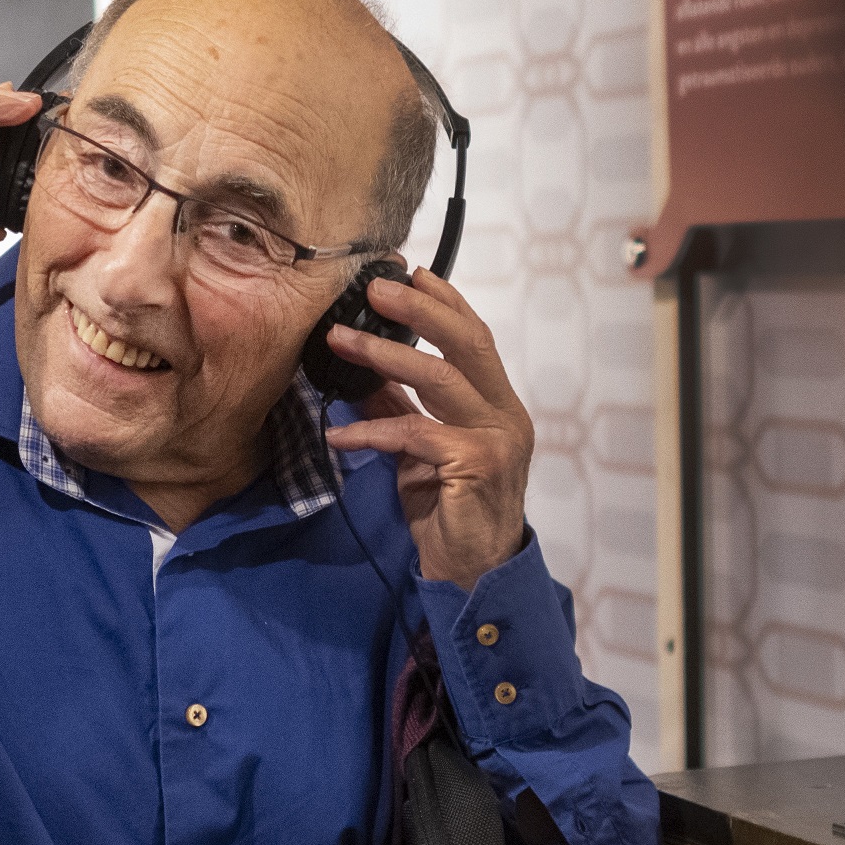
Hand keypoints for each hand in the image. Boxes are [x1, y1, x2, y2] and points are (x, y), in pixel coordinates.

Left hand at [319, 270, 536, 587]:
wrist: (472, 573)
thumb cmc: (448, 511)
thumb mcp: (419, 452)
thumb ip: (400, 410)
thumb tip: (363, 373)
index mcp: (497, 404)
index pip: (475, 338)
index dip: (445, 301)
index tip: (411, 270)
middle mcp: (505, 415)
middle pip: (468, 343)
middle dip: (420, 309)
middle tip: (374, 287)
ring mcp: (496, 440)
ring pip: (440, 379)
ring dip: (384, 355)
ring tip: (339, 339)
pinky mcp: (475, 467)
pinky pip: (414, 435)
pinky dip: (371, 431)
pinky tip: (338, 434)